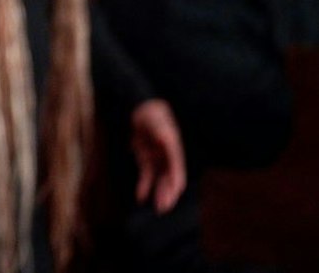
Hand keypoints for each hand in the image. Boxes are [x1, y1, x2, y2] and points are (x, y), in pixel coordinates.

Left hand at [130, 98, 185, 213]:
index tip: (173, 195)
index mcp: (174, 151)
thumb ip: (162, 134)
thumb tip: (167, 140)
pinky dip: (144, 186)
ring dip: (158, 193)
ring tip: (158, 208)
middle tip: (164, 209)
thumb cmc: (152, 116)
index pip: (177, 172)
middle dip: (168, 194)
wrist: (141, 108)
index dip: (175, 184)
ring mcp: (157, 159)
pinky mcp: (145, 158)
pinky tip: (140, 197)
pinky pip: (146, 175)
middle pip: (170, 180)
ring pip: (159, 181)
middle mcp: (167, 157)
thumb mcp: (158, 124)